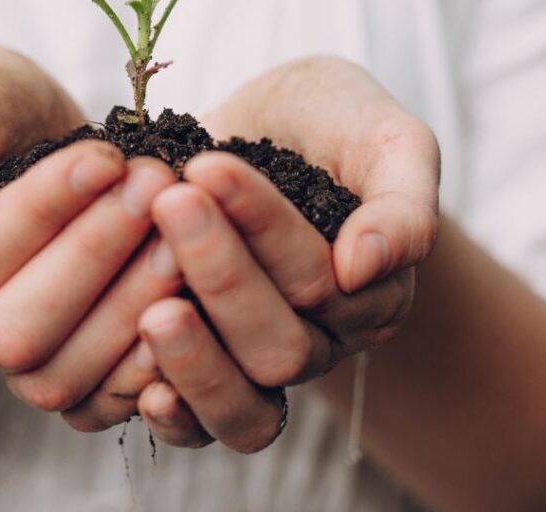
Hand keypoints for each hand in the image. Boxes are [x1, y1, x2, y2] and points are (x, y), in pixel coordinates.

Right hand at [0, 45, 182, 410]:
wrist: (15, 134)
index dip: (44, 210)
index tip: (104, 157)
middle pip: (17, 328)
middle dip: (95, 257)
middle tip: (156, 187)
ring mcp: (5, 354)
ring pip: (59, 371)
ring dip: (130, 303)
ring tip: (183, 233)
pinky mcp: (63, 364)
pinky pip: (96, 398)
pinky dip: (144, 366)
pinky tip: (189, 305)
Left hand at [64, 56, 439, 450]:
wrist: (284, 122)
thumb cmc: (340, 121)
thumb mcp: (389, 138)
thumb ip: (403, 202)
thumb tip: (363, 268)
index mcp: (373, 290)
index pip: (318, 276)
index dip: (262, 225)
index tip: (209, 166)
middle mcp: (324, 334)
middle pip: (280, 344)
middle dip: (220, 274)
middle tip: (170, 202)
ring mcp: (264, 354)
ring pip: (244, 395)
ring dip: (195, 357)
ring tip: (151, 311)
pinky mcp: (214, 360)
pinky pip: (204, 424)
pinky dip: (176, 417)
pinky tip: (142, 391)